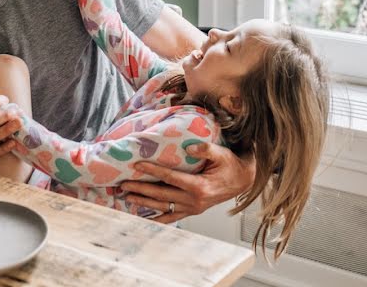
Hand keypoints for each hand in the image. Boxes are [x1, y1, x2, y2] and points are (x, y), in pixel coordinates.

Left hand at [121, 143, 255, 222]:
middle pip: (162, 194)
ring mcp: (193, 208)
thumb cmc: (231, 166)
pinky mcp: (193, 210)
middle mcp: (194, 201)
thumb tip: (190, 147)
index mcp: (199, 186)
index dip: (153, 170)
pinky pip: (172, 217)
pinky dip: (158, 219)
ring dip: (144, 203)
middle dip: (141, 189)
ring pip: (163, 207)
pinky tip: (144, 219)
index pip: (170, 178)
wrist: (243, 181)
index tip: (137, 165)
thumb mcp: (221, 154)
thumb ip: (205, 149)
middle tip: (123, 185)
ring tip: (127, 198)